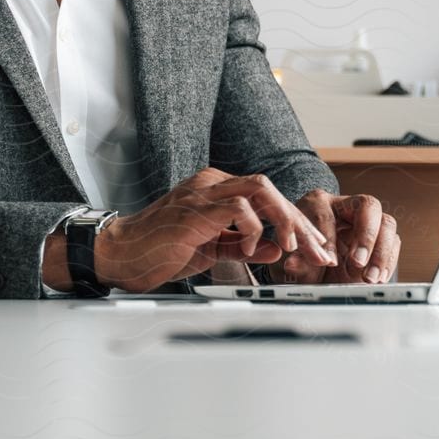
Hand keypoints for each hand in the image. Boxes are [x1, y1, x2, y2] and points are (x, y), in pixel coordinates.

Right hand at [93, 169, 338, 293]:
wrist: (121, 254)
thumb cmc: (158, 251)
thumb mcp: (212, 250)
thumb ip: (243, 244)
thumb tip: (277, 247)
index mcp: (216, 191)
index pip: (267, 199)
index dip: (295, 224)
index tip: (314, 249)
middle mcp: (212, 184)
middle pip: (270, 189)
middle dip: (299, 222)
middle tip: (317, 251)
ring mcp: (202, 192)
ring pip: (260, 189)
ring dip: (283, 220)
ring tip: (292, 246)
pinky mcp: (195, 209)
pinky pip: (238, 207)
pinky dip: (253, 229)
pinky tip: (251, 249)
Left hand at [265, 190, 399, 285]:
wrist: (316, 272)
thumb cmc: (303, 259)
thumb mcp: (296, 262)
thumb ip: (297, 262)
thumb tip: (293, 264)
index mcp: (319, 203)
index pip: (326, 215)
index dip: (328, 239)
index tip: (328, 263)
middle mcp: (346, 206)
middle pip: (367, 206)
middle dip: (365, 236)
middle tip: (358, 262)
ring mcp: (367, 221)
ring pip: (386, 223)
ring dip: (381, 252)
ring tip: (370, 277)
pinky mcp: (381, 237)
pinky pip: (393, 243)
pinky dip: (388, 261)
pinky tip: (379, 278)